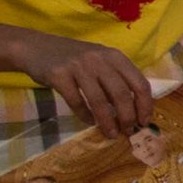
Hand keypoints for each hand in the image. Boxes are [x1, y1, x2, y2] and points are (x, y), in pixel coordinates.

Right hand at [0, 28, 154, 138]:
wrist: (37, 48)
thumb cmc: (75, 59)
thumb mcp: (101, 61)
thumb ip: (117, 78)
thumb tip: (135, 110)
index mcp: (116, 57)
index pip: (139, 83)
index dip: (145, 105)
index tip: (145, 121)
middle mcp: (100, 60)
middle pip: (121, 94)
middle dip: (128, 117)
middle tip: (129, 132)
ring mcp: (79, 67)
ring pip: (99, 101)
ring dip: (107, 121)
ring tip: (111, 134)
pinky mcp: (59, 75)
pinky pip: (76, 101)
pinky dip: (85, 115)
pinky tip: (89, 122)